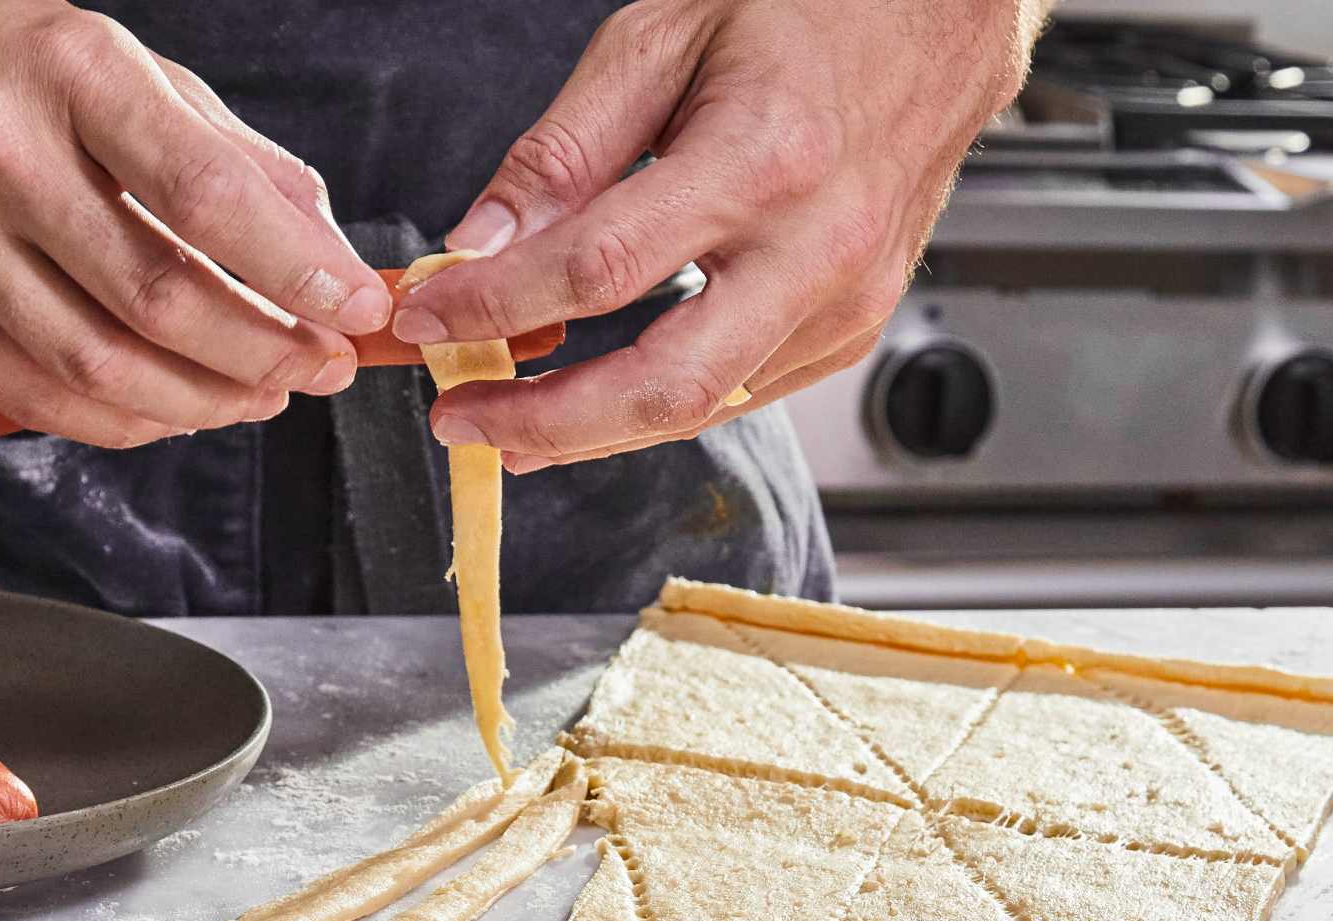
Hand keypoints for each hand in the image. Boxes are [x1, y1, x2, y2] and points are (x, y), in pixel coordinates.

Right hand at [0, 0, 390, 445]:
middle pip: (160, 300)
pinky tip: (175, 410)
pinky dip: (123, 422)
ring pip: (100, 368)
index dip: (297, 269)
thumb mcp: (111, 60)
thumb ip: (223, 150)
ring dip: (204, 402)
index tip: (357, 306)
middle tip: (324, 365)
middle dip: (266, 352)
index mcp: (66, 71)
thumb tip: (322, 244)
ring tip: (263, 394)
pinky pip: (35, 399)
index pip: (205, 196)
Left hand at [389, 0, 1044, 472]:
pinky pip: (737, 394)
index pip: (599, 266)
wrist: (941, 21)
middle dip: (543, 419)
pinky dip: (652, 408)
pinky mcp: (852, 327)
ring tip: (508, 424)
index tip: (428, 318)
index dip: (497, 305)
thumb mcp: (663, 38)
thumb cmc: (810, 11)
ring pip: (697, 407)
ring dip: (587, 431)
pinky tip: (593, 402)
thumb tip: (482, 240)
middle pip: (660, 381)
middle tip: (461, 418)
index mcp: (763, 158)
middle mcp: (815, 246)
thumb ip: (566, 150)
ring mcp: (844, 299)